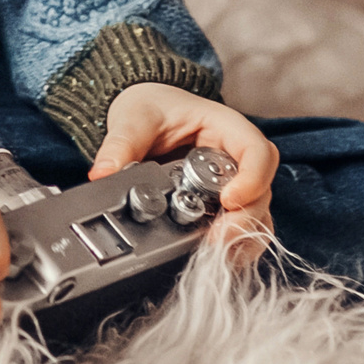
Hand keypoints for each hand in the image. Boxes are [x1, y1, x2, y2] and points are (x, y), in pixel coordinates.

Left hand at [90, 83, 278, 267]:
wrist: (144, 112)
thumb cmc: (151, 107)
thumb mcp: (134, 118)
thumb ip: (121, 145)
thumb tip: (103, 173)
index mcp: (225, 127)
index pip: (258, 152)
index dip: (252, 179)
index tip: (229, 200)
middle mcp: (237, 158)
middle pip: (260, 192)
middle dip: (242, 221)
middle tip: (214, 240)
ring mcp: (233, 184)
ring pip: (255, 216)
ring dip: (240, 239)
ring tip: (210, 254)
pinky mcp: (222, 206)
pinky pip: (239, 229)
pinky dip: (231, 246)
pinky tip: (209, 256)